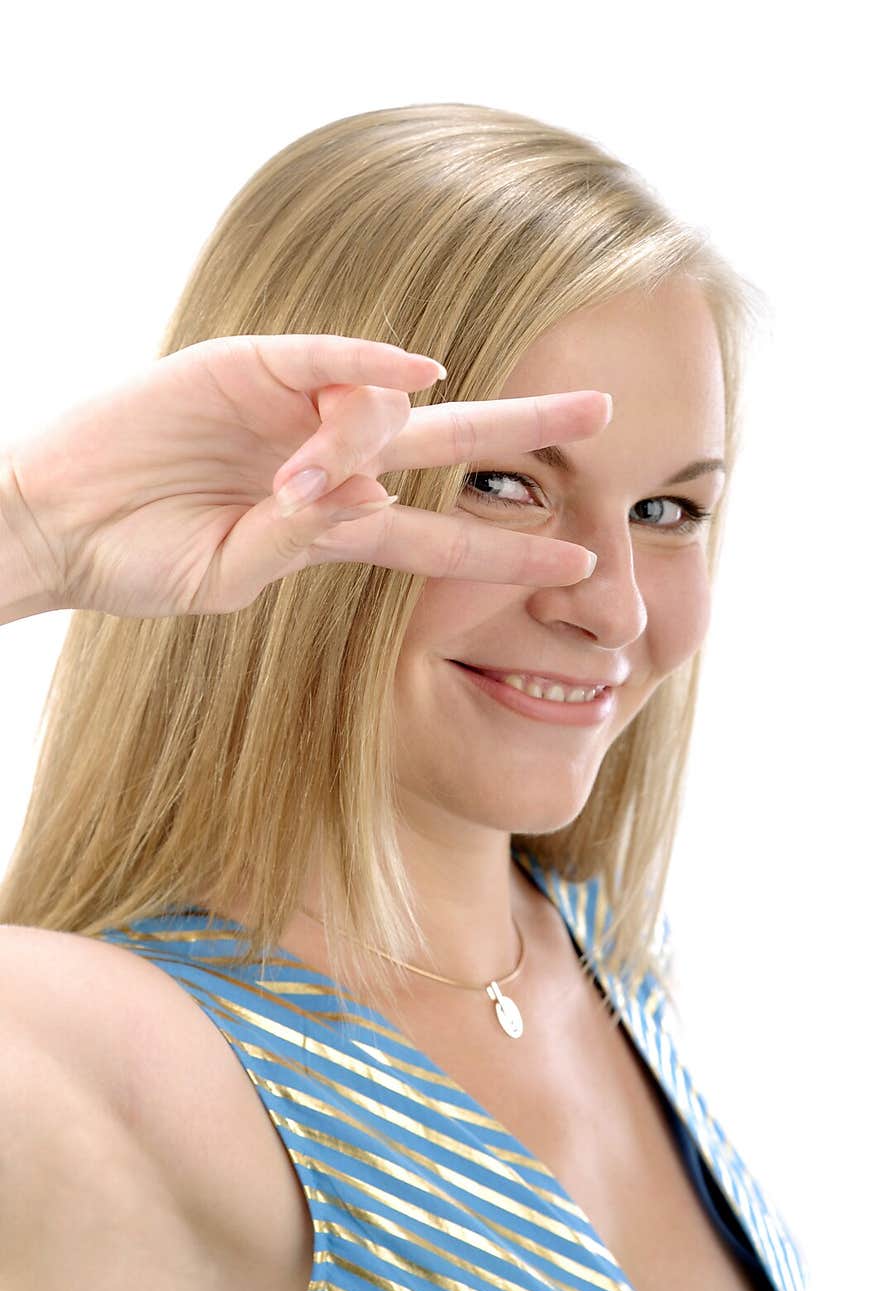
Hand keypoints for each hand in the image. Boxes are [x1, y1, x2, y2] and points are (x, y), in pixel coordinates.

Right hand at [2, 334, 609, 618]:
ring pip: (374, 408)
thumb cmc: (136, 562)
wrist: (57, 523)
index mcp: (331, 526)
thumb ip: (298, 542)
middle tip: (605, 409)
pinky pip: (320, 354)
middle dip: (526, 429)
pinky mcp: (244, 365)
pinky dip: (366, 359)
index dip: (506, 548)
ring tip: (282, 482)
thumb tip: (360, 495)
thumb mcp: (228, 576)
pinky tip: (416, 369)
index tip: (577, 560)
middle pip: (447, 443)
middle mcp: (327, 461)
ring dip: (352, 444)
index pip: (436, 535)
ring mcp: (289, 410)